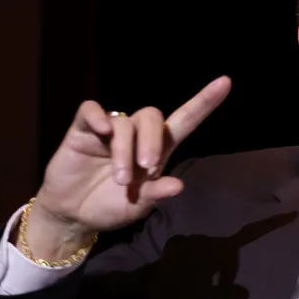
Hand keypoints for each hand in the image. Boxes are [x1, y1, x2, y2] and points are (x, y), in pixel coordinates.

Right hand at [24, 77, 230, 257]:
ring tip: (120, 178)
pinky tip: (102, 129)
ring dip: (124, 150)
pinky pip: (90, 110)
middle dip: (153, 141)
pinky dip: (97, 116)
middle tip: (146, 168)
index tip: (225, 83)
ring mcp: (108, 130)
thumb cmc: (110, 206)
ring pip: (124, 123)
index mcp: (157, 151)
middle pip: (153, 117)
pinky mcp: (82, 131)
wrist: (73, 215)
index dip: (203, 102)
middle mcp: (135, 135)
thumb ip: (156, 194)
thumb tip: (178, 185)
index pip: (184, 120)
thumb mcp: (137, 207)